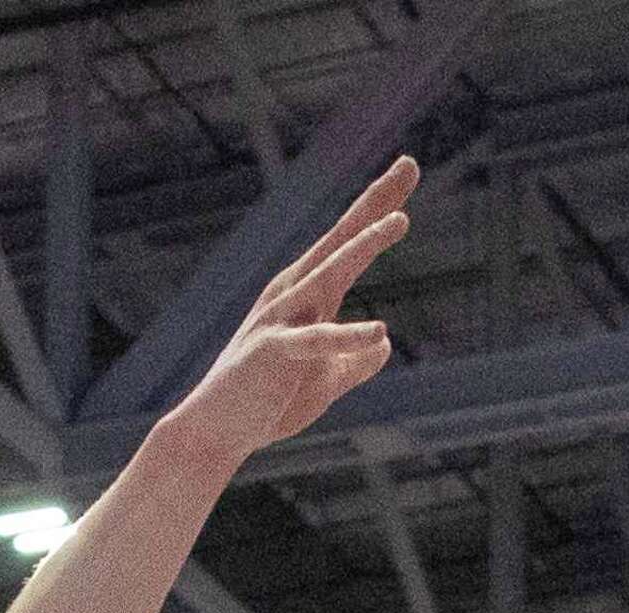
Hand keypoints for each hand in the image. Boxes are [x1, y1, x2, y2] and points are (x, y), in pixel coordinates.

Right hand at [167, 158, 414, 466]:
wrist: (218, 433)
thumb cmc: (267, 403)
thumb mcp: (323, 382)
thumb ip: (353, 361)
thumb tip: (383, 343)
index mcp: (308, 297)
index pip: (349, 247)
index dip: (379, 212)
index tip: (408, 173)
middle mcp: (294, 295)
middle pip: (341, 242)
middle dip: (375, 204)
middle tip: (409, 163)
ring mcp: (281, 320)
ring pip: (328, 275)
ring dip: (362, 247)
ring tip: (399, 221)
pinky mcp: (273, 352)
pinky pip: (316, 342)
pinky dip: (347, 337)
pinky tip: (379, 332)